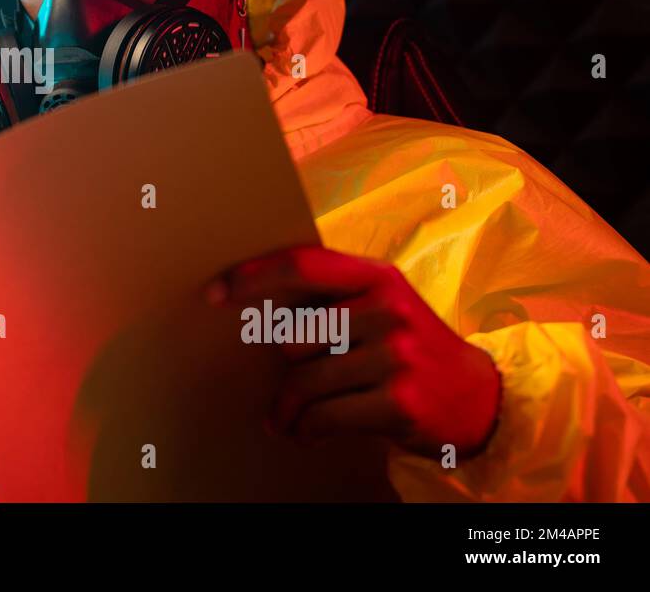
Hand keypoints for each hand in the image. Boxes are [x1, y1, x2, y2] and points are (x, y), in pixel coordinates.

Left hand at [210, 245, 501, 459]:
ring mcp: (397, 356)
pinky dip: (305, 429)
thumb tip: (253, 305)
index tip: (215, 292)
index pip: (303, 265)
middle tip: (289, 383)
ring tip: (287, 417)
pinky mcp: (400, 402)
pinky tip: (305, 431)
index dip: (253, 276)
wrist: (481, 399)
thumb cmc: (410, 348)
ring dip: (287, 408)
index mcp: (377, 277)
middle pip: (293, 336)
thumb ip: (331, 297)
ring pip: (303, 381)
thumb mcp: (381, 305)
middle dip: (284, 366)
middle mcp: (388, 309)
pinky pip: (323, 416)